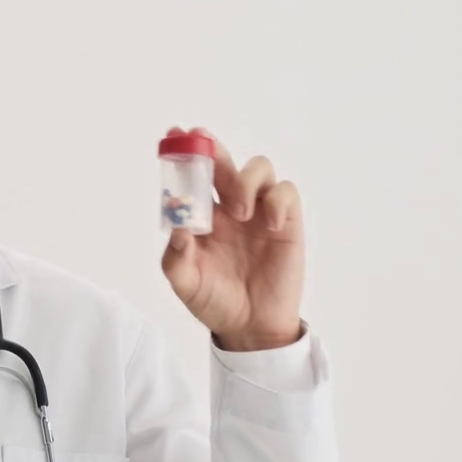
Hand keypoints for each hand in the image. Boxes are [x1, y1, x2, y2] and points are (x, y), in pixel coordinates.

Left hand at [158, 127, 305, 350]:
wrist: (250, 327)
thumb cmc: (215, 302)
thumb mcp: (185, 284)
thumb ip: (175, 258)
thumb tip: (177, 228)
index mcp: (205, 217)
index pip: (195, 177)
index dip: (187, 154)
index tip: (174, 134)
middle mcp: (232, 208)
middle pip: (225, 164)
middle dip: (213, 148)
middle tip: (202, 141)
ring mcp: (260, 212)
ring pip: (259, 168)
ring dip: (246, 180)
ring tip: (239, 211)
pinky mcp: (287, 222)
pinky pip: (286, 193)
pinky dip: (277, 200)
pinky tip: (269, 224)